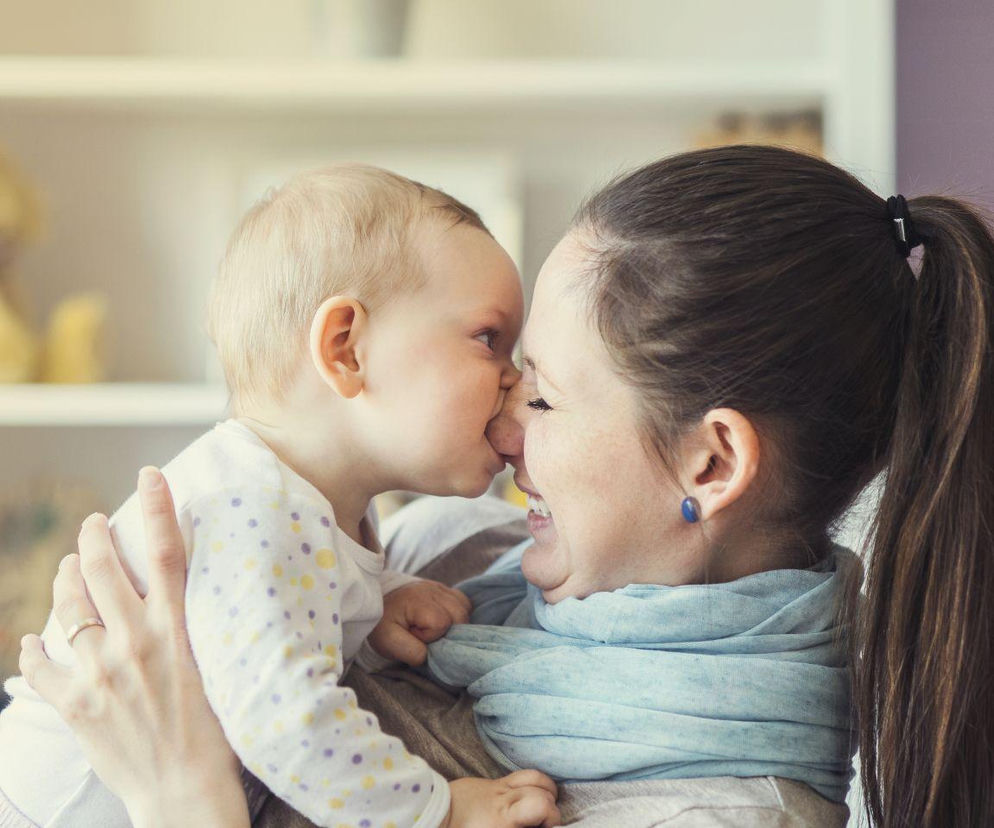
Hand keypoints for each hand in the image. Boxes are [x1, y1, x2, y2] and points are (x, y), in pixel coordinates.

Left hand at [17, 467, 249, 827]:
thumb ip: (182, 630)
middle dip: (94, 536)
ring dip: (64, 580)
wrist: (183, 791)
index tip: (149, 474)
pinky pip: (39, 664)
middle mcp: (135, 642)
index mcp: (176, 631)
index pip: (168, 553)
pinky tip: (35, 641)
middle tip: (92, 524)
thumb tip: (168, 600)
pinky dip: (34, 648)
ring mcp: (99, 672)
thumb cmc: (210, 733)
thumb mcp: (209, 667)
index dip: (157, 507)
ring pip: (67, 605)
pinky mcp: (73, 703)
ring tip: (68, 570)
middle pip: (105, 568)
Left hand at [368, 580, 471, 665]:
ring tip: (435, 628)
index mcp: (417, 601)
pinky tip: (445, 620)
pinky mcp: (443, 589)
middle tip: (427, 634)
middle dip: (448, 631)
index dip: (430, 635)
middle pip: (460, 615)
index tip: (413, 634)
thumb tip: (431, 655)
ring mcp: (439, 587)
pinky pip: (463, 602)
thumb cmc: (383, 623)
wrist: (377, 603)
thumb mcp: (388, 642)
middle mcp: (432, 590)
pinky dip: (458, 614)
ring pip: (465, 608)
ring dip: (455, 624)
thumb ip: (412, 652)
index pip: (441, 622)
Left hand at [445, 771, 560, 827]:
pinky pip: (517, 778)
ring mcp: (497, 786)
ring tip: (540, 807)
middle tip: (543, 824)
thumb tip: (532, 823)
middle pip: (543, 788)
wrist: (431, 815)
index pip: (542, 805)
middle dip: (551, 806)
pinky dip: (528, 787)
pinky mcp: (490, 782)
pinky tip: (522, 802)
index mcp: (504, 816)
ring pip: (533, 776)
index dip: (553, 817)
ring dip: (544, 790)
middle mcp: (504, 798)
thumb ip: (515, 827)